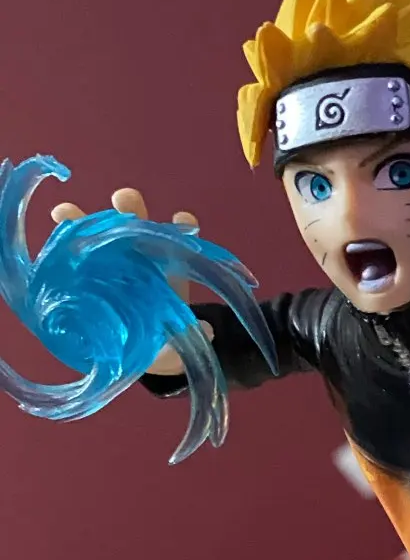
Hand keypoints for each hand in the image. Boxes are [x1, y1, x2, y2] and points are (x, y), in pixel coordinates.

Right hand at [50, 188, 205, 375]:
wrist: (133, 360)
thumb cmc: (159, 342)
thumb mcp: (176, 344)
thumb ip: (190, 336)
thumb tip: (207, 330)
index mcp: (167, 273)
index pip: (178, 243)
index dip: (181, 227)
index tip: (182, 218)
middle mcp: (140, 261)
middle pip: (137, 228)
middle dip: (131, 209)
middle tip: (123, 200)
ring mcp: (113, 266)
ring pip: (101, 236)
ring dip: (87, 220)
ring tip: (67, 212)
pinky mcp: (89, 277)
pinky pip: (76, 255)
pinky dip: (65, 237)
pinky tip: (53, 224)